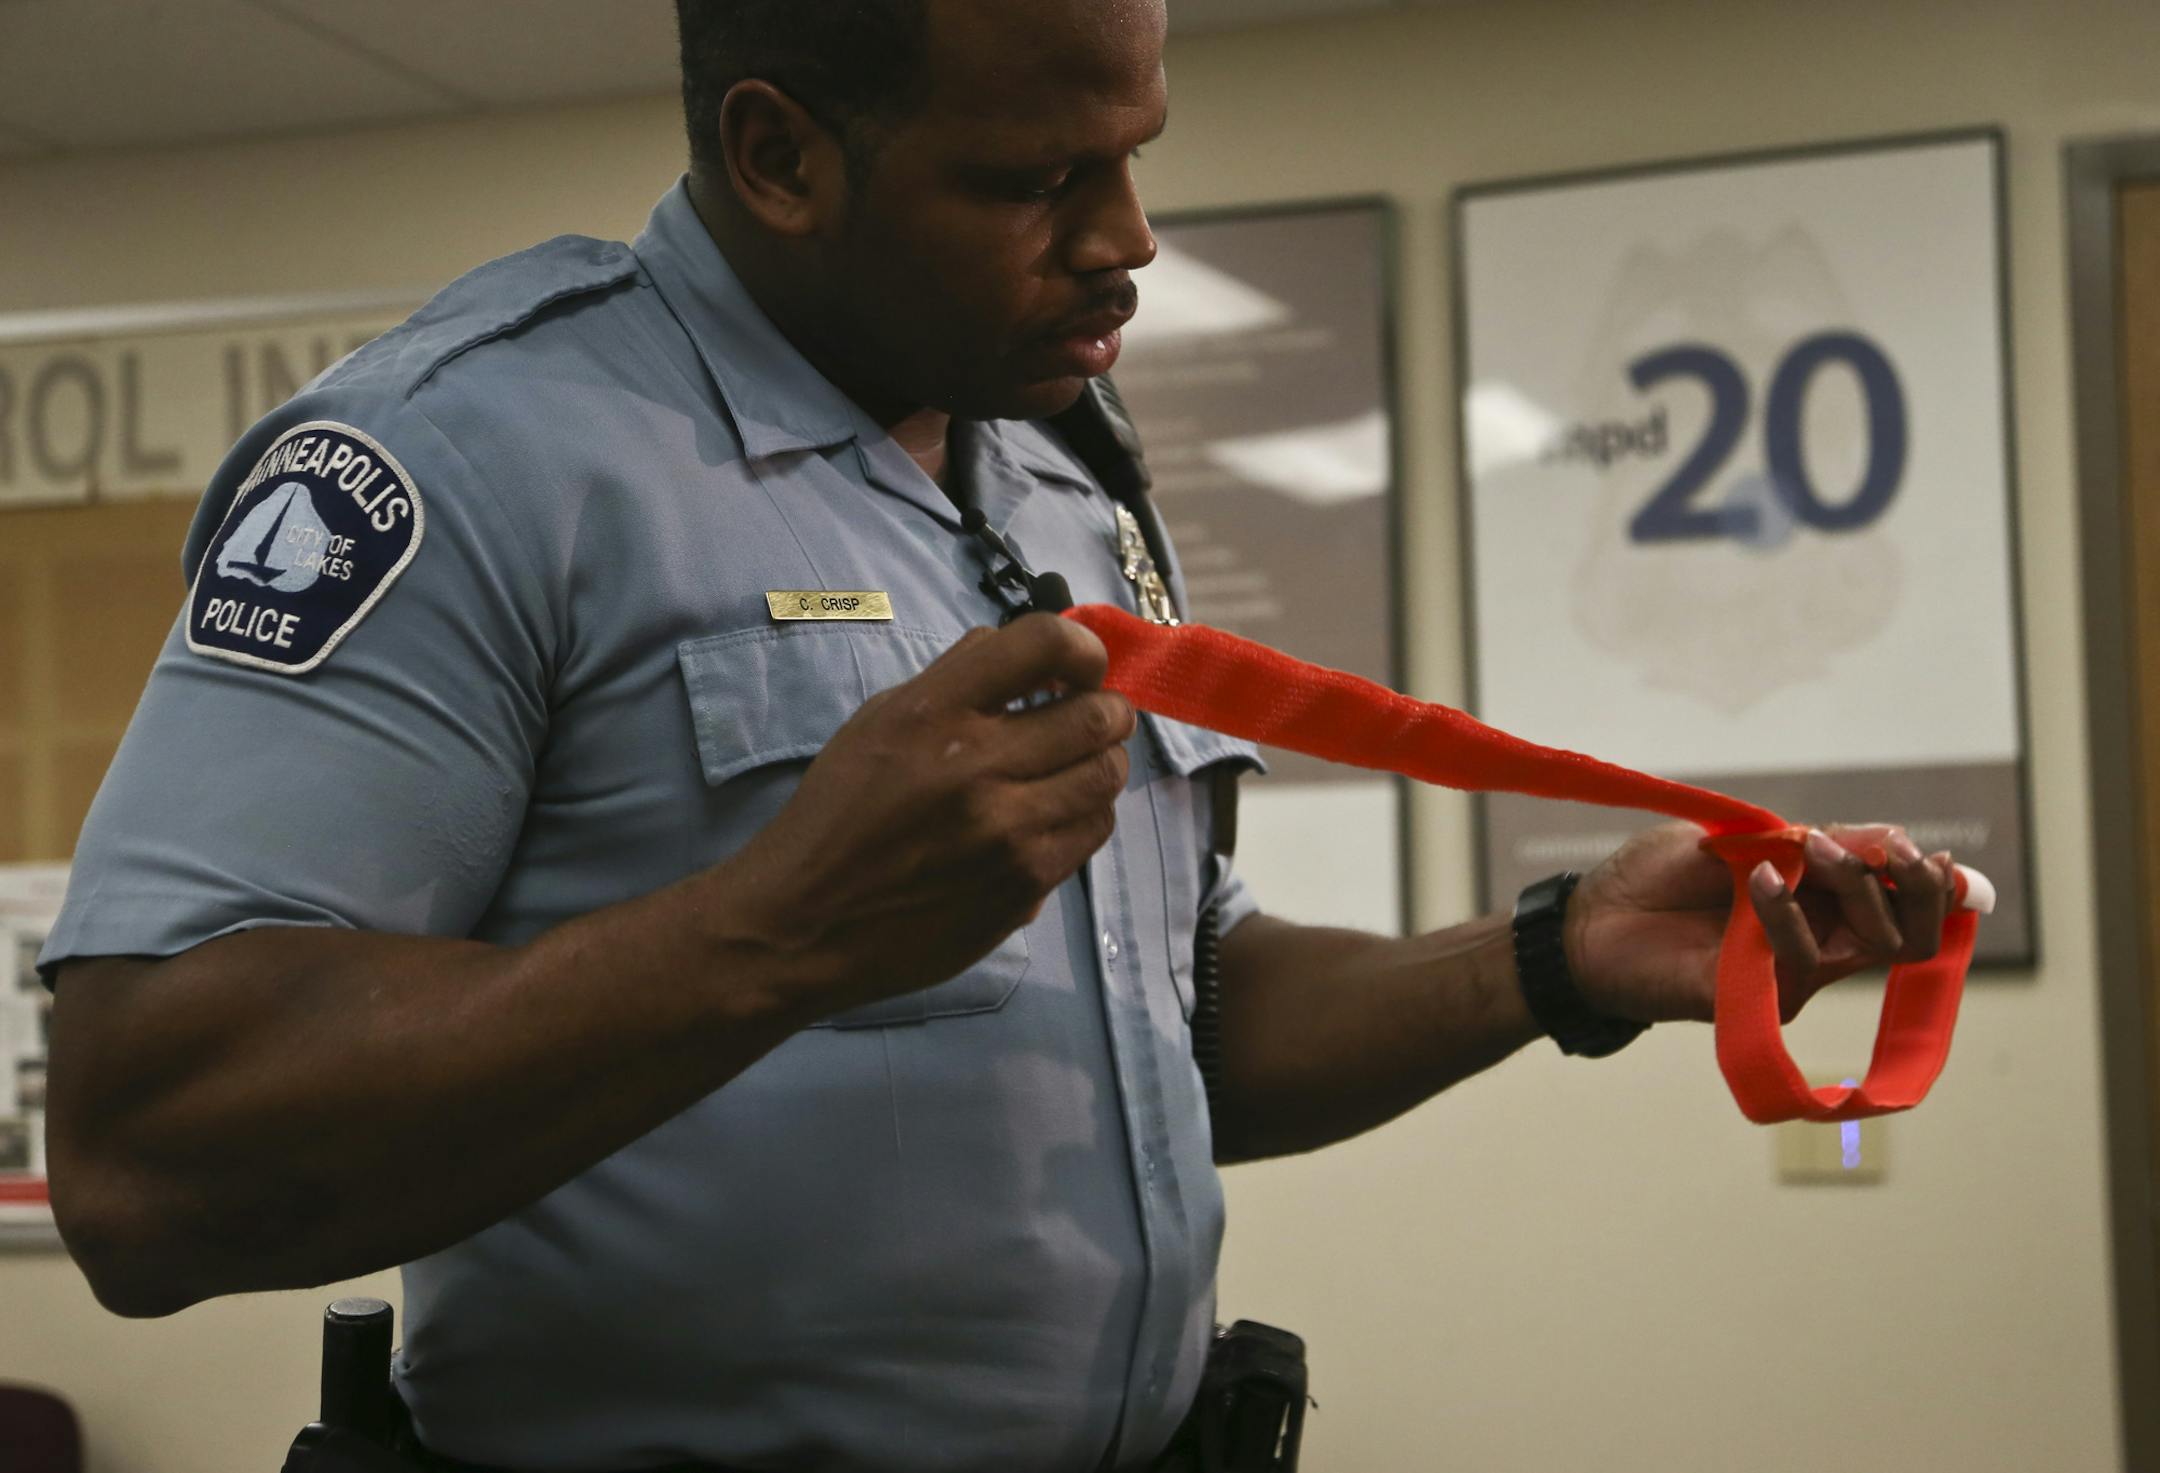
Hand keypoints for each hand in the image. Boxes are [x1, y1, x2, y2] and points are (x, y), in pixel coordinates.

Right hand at [727, 613, 1134, 1019]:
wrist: (805, 922)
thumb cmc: (837, 814)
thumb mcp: (878, 722)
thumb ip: (955, 679)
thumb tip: (1027, 654)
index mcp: (933, 712)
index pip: (1044, 644)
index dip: (1081, 648)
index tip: (1077, 668)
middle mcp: (977, 766)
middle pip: (1098, 716)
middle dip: (1105, 709)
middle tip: (1093, 717)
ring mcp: (1007, 832)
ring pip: (1106, 777)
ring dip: (1100, 763)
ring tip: (1073, 768)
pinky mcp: (1024, 885)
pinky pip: (1091, 833)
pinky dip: (1085, 814)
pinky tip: (1056, 815)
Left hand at [1560, 822, 1959, 1024]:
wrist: (1587, 920)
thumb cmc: (1655, 877)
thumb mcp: (1739, 841)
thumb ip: (1811, 843)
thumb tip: (1889, 839)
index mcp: (1818, 902)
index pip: (1899, 900)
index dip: (1928, 882)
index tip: (1927, 852)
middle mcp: (1816, 943)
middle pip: (1904, 933)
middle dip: (1909, 886)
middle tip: (1888, 850)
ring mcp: (1790, 976)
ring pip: (1870, 947)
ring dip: (1857, 889)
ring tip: (1815, 850)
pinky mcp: (1757, 1000)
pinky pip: (1801, 962)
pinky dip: (1789, 914)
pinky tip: (1762, 879)